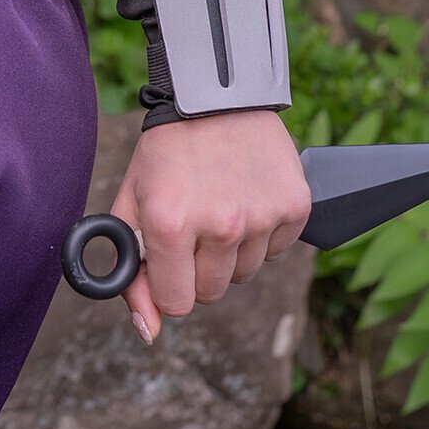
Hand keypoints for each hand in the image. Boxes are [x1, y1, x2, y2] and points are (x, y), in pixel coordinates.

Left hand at [107, 109, 309, 341]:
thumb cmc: (167, 151)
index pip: (175, 303)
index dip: (168, 284)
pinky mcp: (295, 207)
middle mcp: (219, 225)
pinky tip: (247, 195)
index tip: (168, 257)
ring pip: (244, 274)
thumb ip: (132, 272)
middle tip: (193, 221)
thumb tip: (148, 333)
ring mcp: (261, 217)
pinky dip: (263, 232)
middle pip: (211, 293)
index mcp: (169, 223)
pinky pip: (277, 250)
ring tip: (220, 202)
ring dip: (231, 251)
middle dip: (197, 268)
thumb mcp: (132, 203)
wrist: (217, 95)